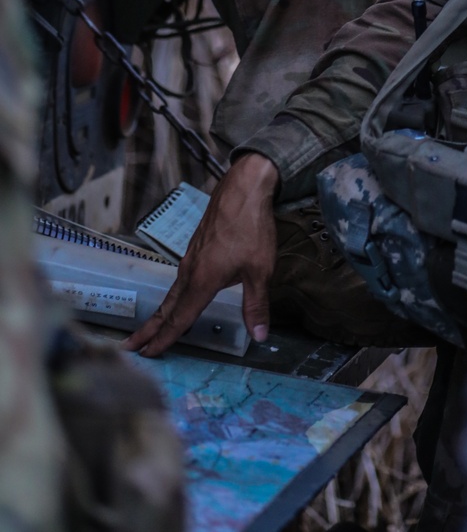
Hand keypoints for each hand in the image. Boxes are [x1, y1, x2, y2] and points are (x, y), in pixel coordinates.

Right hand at [125, 153, 279, 357]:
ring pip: (172, 292)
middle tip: (130, 348)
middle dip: (149, 330)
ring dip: (160, 313)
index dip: (164, 339)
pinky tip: (178, 297)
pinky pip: (179, 278)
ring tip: (149, 329)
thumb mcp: (261, 270)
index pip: (179, 319)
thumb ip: (256, 305)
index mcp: (202, 280)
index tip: (146, 355)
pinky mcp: (196, 246)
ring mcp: (190, 257)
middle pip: (167, 308)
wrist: (243, 188)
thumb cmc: (251, 227)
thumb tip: (259, 336)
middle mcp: (190, 271)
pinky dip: (172, 295)